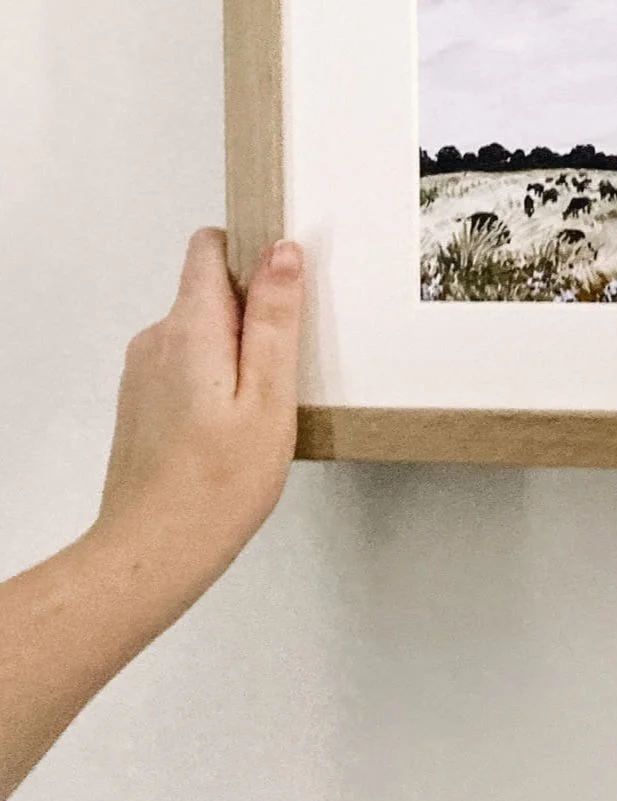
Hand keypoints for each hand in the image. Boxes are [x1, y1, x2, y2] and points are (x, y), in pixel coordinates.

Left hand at [87, 228, 303, 615]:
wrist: (152, 553)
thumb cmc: (217, 484)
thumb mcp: (269, 396)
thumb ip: (275, 318)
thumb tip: (282, 251)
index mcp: (190, 328)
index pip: (209, 247)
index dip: (252, 249)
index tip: (288, 279)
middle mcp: (157, 339)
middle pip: (212, 290)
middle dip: (256, 311)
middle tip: (289, 366)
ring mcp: (144, 372)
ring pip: (203, 330)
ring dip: (239, 350)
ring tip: (265, 406)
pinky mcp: (143, 401)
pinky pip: (188, 363)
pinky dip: (217, 378)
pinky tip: (237, 426)